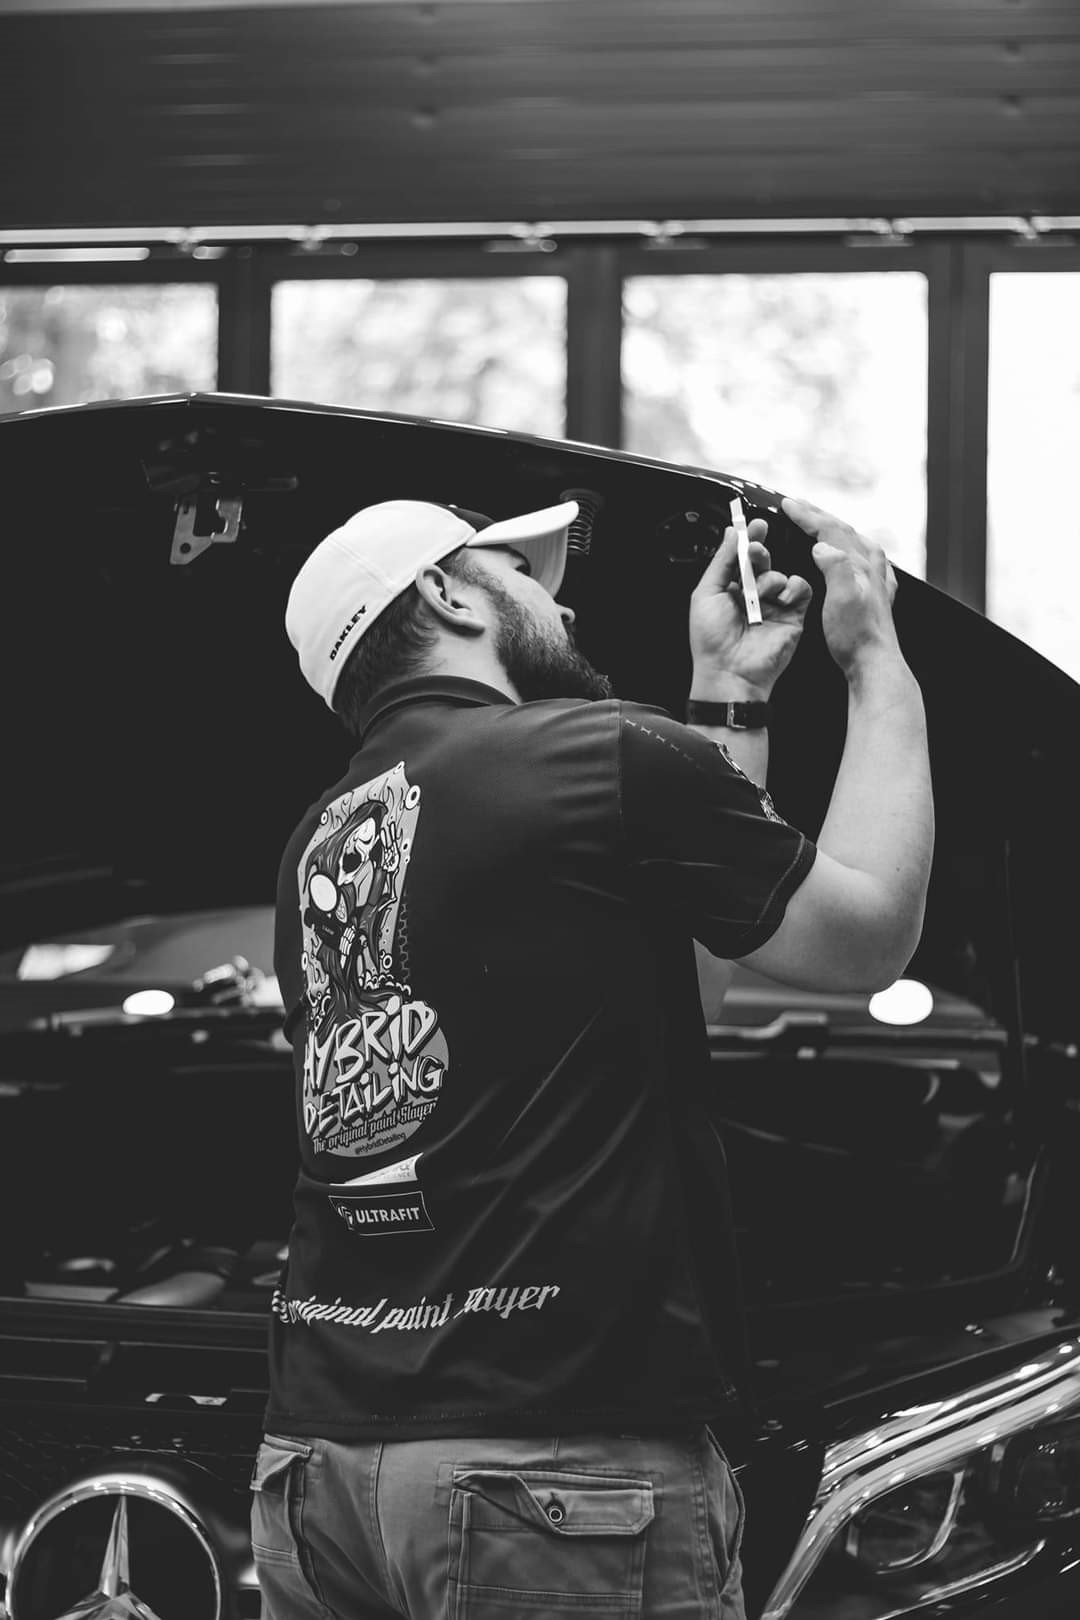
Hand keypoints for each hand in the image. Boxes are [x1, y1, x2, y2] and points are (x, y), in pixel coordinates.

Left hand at [689, 516, 812, 699]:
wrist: (730, 672)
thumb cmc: (711, 639)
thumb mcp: (707, 593)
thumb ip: (722, 560)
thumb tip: (731, 533)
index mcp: (730, 589)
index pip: (742, 558)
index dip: (748, 540)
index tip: (753, 525)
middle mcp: (752, 596)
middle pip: (763, 561)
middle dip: (759, 552)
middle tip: (756, 553)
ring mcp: (773, 606)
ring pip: (780, 574)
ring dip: (770, 579)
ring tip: (760, 596)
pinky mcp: (793, 616)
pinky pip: (800, 588)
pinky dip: (793, 588)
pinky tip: (781, 598)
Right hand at [781, 496, 899, 675]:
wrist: (874, 663)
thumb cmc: (856, 636)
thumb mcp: (841, 599)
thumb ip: (834, 566)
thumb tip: (822, 545)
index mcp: (859, 564)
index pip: (830, 530)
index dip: (807, 515)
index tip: (788, 505)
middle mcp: (870, 568)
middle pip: (843, 530)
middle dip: (819, 515)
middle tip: (799, 506)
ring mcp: (876, 580)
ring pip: (855, 542)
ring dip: (835, 529)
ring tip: (821, 522)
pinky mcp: (876, 595)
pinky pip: (864, 560)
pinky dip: (852, 549)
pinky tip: (853, 555)